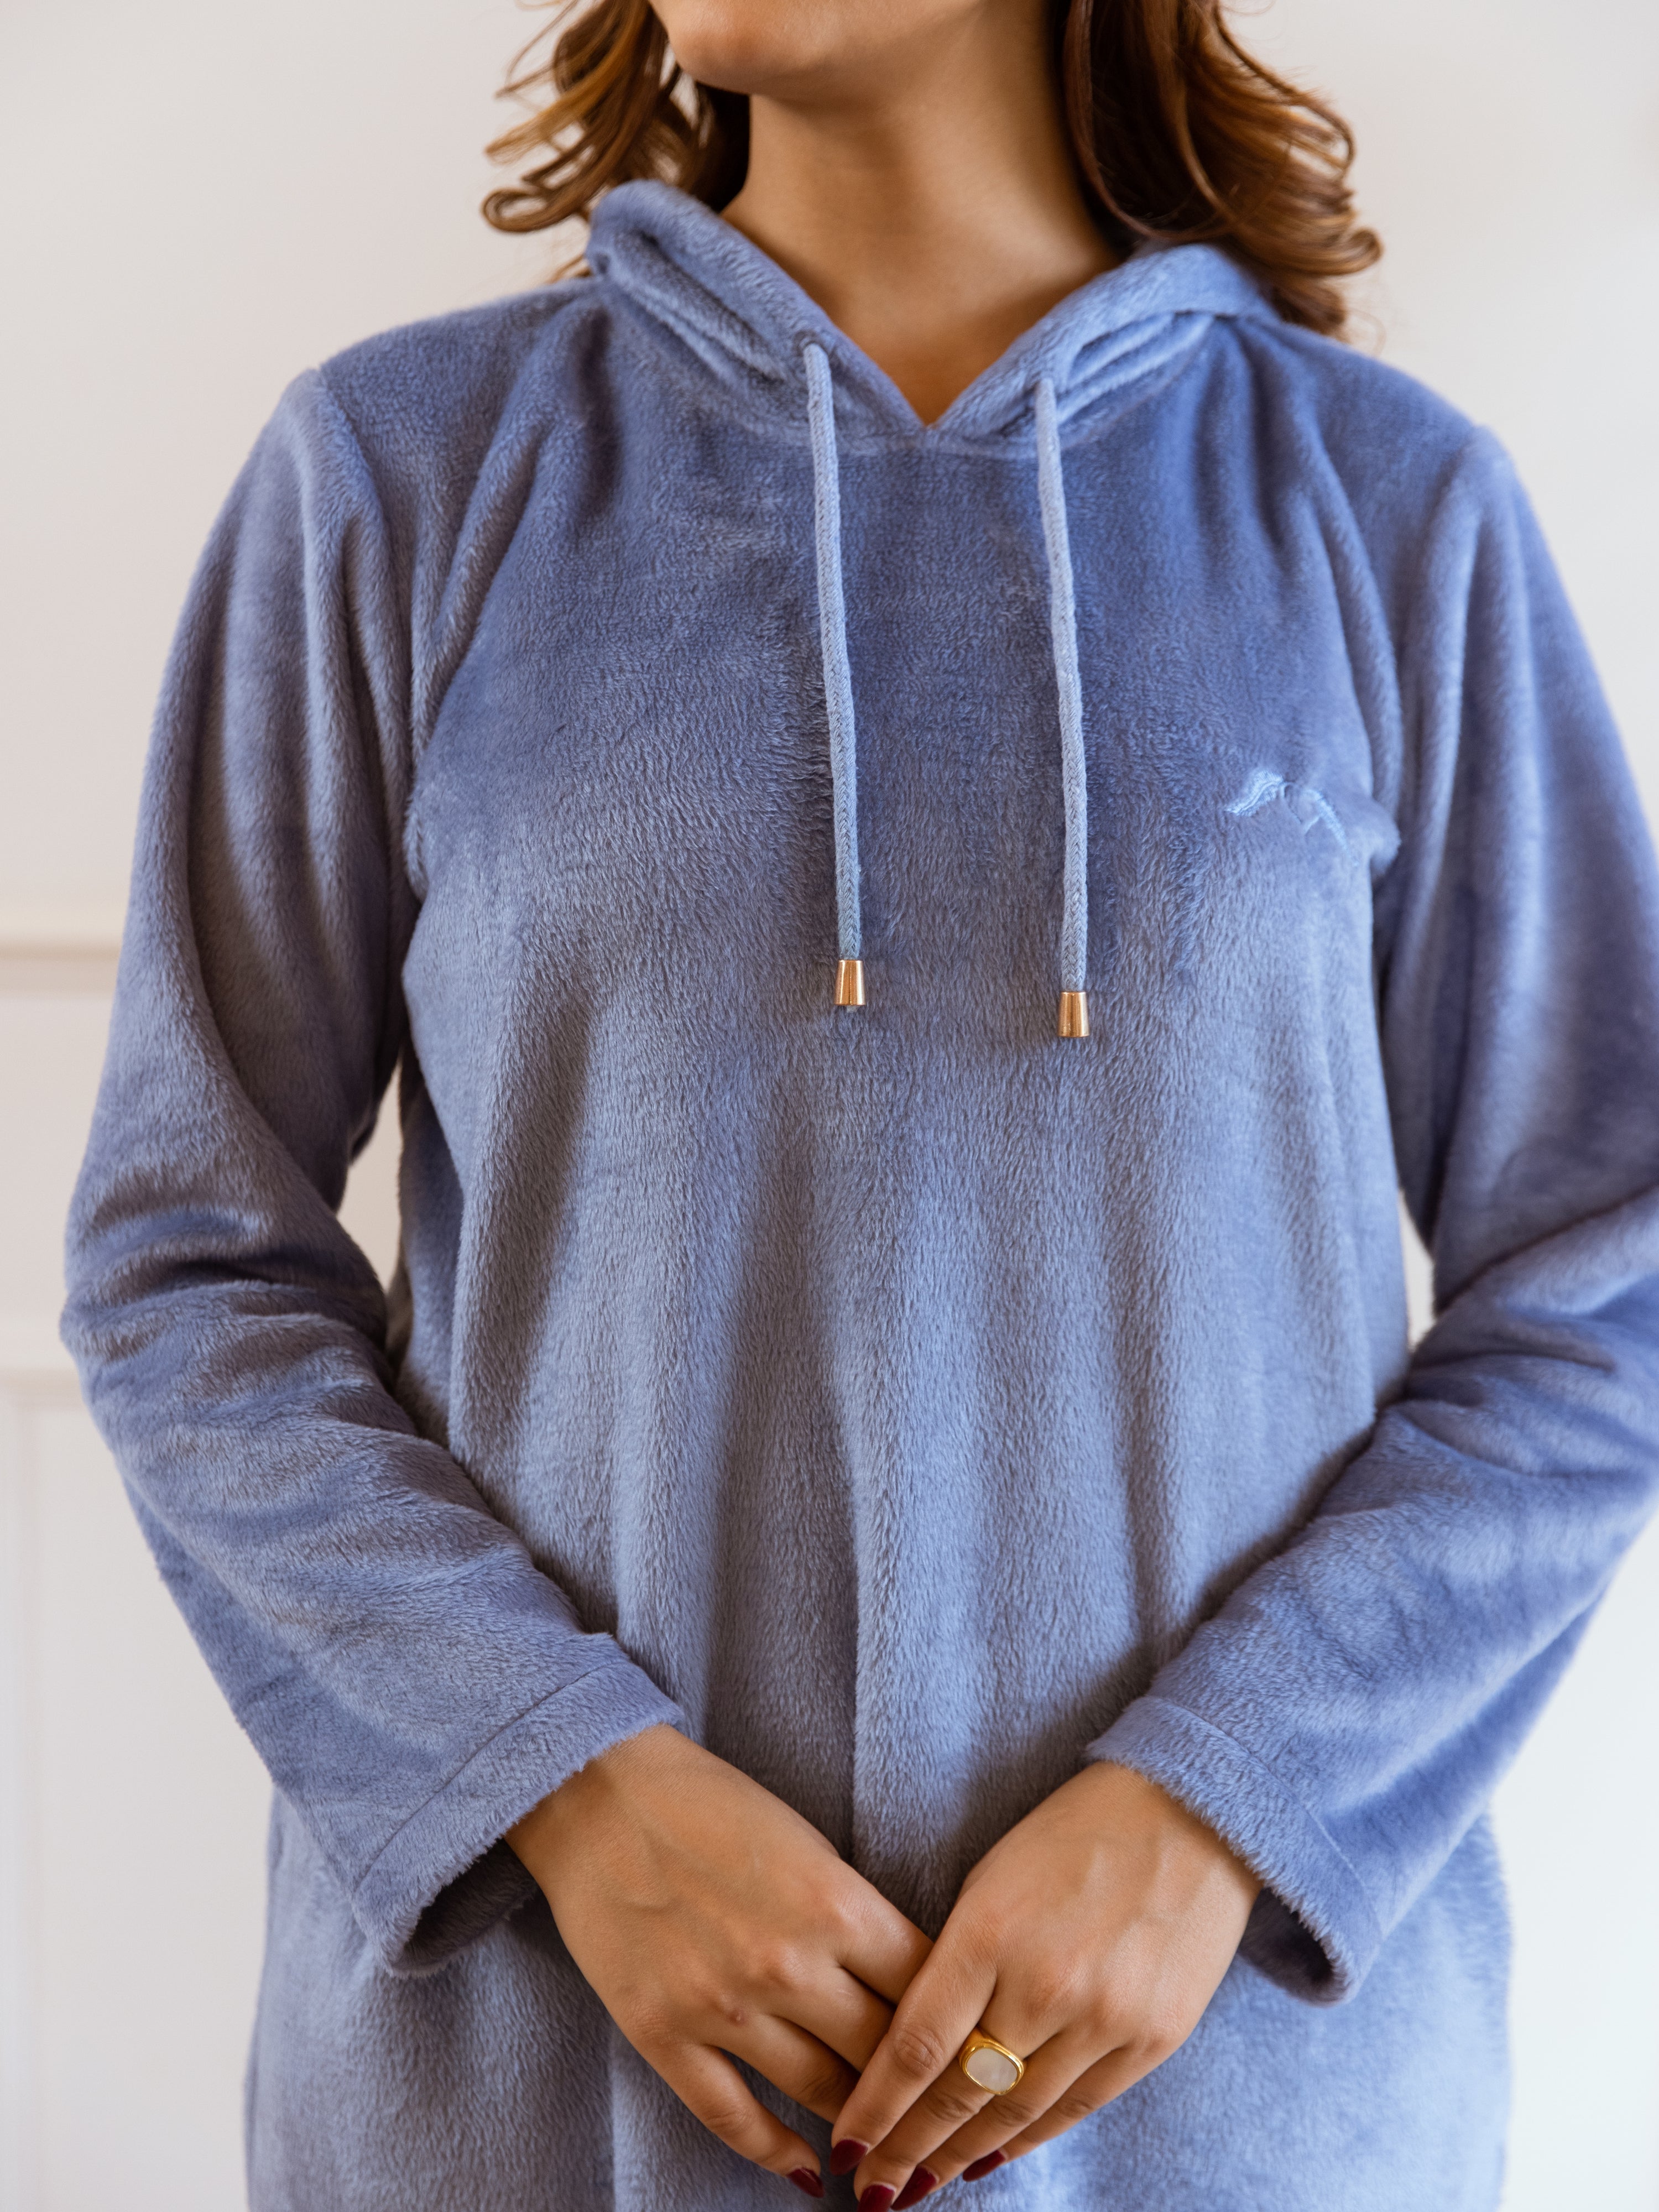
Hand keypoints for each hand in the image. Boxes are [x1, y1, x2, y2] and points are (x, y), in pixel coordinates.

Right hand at [508, 1724, 931, 2198]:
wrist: (598, 1793)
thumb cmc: (710, 1803)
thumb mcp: (806, 1843)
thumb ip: (854, 1914)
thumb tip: (905, 1982)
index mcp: (832, 1903)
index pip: (925, 1987)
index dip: (954, 2022)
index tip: (968, 2044)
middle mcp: (786, 1964)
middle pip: (883, 2051)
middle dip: (916, 2083)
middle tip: (939, 2106)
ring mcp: (721, 2007)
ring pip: (820, 2092)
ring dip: (860, 2122)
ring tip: (886, 2142)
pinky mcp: (663, 2034)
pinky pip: (732, 2117)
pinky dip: (777, 2154)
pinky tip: (809, 2173)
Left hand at [828, 1763, 1258, 2205]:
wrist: (1189, 1812)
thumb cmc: (1073, 1834)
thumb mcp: (992, 1877)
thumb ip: (955, 1960)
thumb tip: (919, 2044)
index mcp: (990, 1931)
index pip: (916, 2046)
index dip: (875, 2108)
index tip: (844, 2147)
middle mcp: (1045, 1984)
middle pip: (960, 2094)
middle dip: (908, 2150)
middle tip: (871, 2190)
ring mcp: (1104, 2018)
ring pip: (1015, 2114)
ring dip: (961, 2157)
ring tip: (919, 2185)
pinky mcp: (1151, 2039)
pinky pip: (1075, 2108)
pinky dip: (1028, 2139)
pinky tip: (990, 2159)